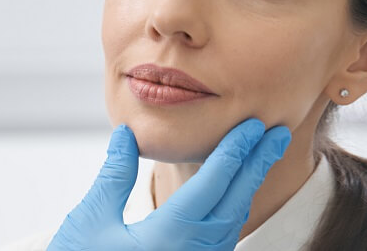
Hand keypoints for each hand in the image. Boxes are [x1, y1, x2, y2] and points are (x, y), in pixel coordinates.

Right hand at [46, 118, 291, 250]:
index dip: (235, 151)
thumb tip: (126, 136)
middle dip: (256, 165)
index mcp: (169, 237)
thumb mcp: (90, 219)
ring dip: (247, 188)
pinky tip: (231, 196)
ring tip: (258, 159)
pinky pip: (221, 240)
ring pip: (233, 224)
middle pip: (235, 203)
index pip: (213, 185)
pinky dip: (231, 211)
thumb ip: (114, 176)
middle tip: (276, 135)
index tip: (252, 126)